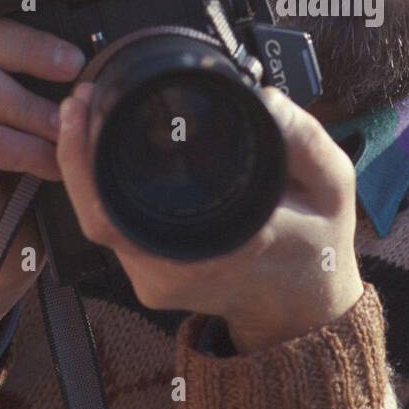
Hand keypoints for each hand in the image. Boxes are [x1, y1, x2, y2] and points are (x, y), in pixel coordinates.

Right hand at [0, 0, 86, 364]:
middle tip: (74, 66)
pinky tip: (54, 164)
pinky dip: (29, 149)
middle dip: (25, 42)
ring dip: (32, 102)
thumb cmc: (30, 164)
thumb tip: (104, 34)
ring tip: (68, 126)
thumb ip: (52, 67)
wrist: (4, 244)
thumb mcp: (42, 104)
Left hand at [55, 81, 364, 351]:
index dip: (84, 161)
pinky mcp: (150, 278)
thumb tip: (266, 98)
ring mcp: (155, 280)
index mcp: (209, 250)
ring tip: (88, 116)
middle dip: (76, 153)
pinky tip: (104, 152)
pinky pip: (113, 230)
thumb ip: (305, 140)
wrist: (308, 310)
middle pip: (93, 214)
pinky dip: (102, 190)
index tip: (84, 110)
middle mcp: (171, 271)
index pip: (114, 213)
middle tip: (80, 100)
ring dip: (86, 171)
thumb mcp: (333, 186)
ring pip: (98, 223)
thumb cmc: (317, 249)